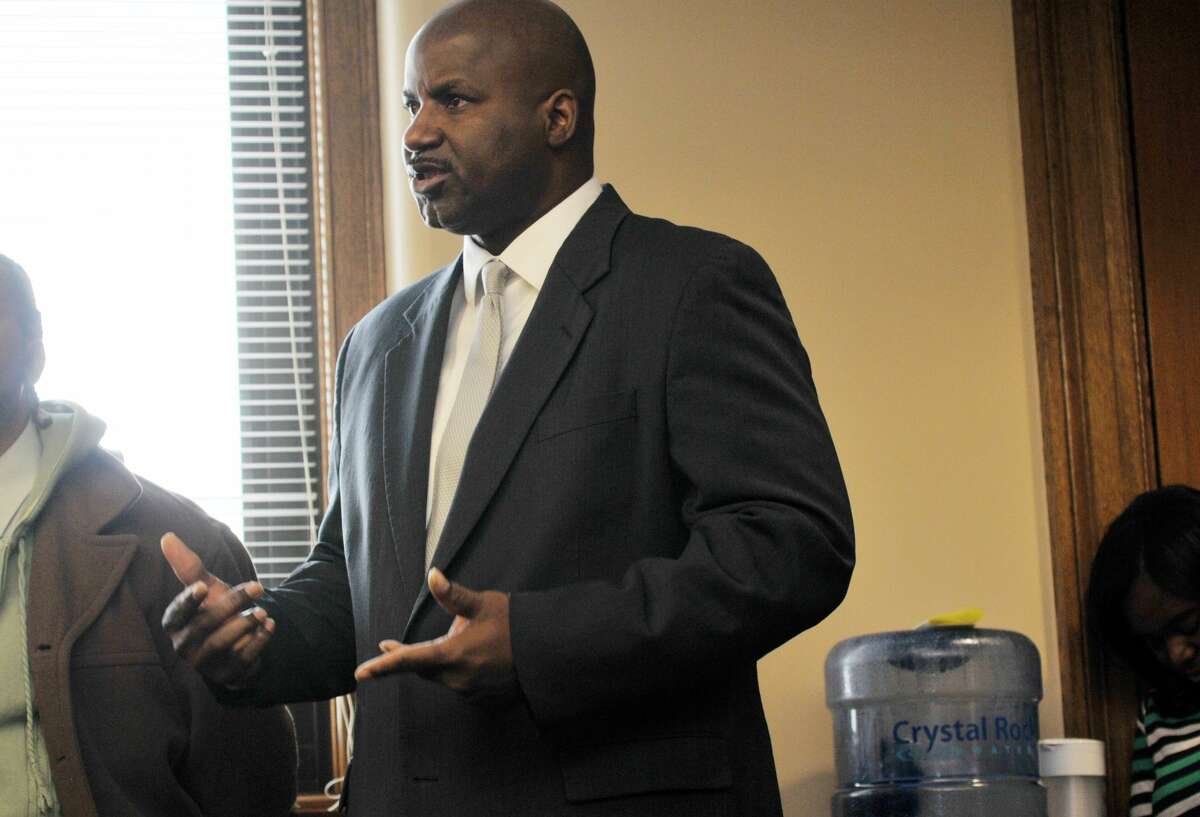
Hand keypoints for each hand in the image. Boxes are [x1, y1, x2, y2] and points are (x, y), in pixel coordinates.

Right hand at [160, 532, 273, 686]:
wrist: (241, 641)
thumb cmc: (216, 610)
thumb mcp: (206, 587)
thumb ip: (188, 567)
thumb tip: (167, 536)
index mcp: (175, 625)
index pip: (175, 614)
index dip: (188, 601)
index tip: (203, 586)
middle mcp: (183, 647)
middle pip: (203, 625)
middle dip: (231, 604)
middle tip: (257, 587)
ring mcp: (204, 664)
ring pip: (219, 645)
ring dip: (243, 625)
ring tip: (264, 611)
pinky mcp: (226, 676)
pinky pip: (241, 661)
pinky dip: (258, 641)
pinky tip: (270, 625)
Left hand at [354, 568, 514, 700]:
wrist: (547, 650)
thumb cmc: (513, 624)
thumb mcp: (483, 604)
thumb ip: (453, 595)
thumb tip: (433, 576)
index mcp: (452, 654)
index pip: (409, 661)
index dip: (383, 666)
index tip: (360, 673)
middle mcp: (457, 678)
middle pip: (423, 669)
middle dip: (408, 658)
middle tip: (391, 646)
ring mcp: (470, 692)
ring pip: (442, 677)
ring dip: (439, 663)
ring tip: (460, 643)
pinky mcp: (482, 700)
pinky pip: (459, 685)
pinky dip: (458, 672)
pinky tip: (474, 658)